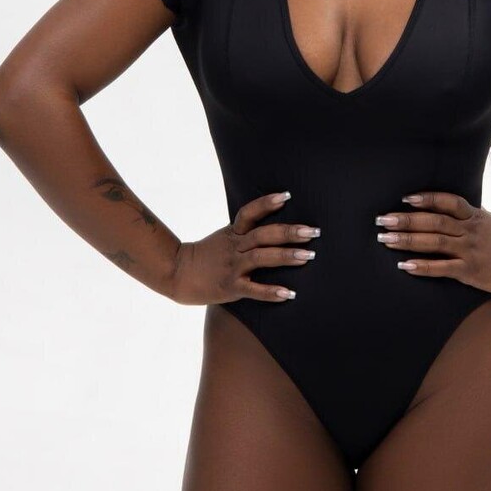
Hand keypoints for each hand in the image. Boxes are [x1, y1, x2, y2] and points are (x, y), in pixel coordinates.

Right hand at [170, 191, 319, 304]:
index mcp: (234, 232)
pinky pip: (253, 290)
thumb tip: (275, 228)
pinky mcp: (230, 287)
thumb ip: (246, 233)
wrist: (177, 274)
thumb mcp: (225, 237)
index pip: (250, 212)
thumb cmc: (206, 256)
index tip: (287, 196)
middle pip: (263, 235)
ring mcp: (232, 266)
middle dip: (290, 232)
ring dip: (286, 256)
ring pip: (261, 258)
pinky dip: (271, 292)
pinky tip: (289, 293)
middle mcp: (235, 247)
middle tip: (314, 231)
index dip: (267, 203)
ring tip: (309, 256)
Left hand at [375, 191, 490, 294]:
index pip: (447, 202)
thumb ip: (467, 214)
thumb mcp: (487, 220)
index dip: (426, 199)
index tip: (405, 198)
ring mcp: (469, 251)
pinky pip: (442, 268)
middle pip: (434, 222)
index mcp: (474, 216)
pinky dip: (422, 266)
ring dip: (407, 240)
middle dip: (406, 220)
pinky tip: (404, 265)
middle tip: (382, 219)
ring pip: (434, 243)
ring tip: (386, 239)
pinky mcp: (470, 271)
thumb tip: (446, 205)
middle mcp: (469, 231)